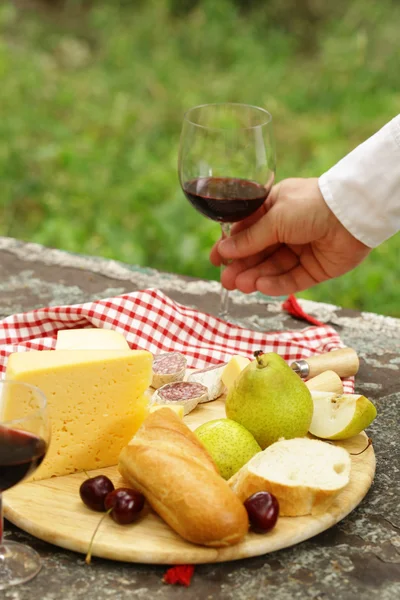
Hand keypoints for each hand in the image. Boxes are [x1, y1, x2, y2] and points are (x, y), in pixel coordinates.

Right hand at [210, 178, 370, 295]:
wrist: (352, 214)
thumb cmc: (311, 205)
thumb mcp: (275, 218)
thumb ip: (250, 238)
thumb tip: (224, 251)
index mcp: (275, 208)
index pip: (247, 230)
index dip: (231, 245)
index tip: (216, 260)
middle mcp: (287, 229)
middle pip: (258, 252)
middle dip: (242, 266)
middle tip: (226, 281)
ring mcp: (301, 250)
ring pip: (273, 267)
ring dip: (255, 276)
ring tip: (240, 285)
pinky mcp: (315, 268)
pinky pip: (291, 279)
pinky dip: (276, 283)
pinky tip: (261, 286)